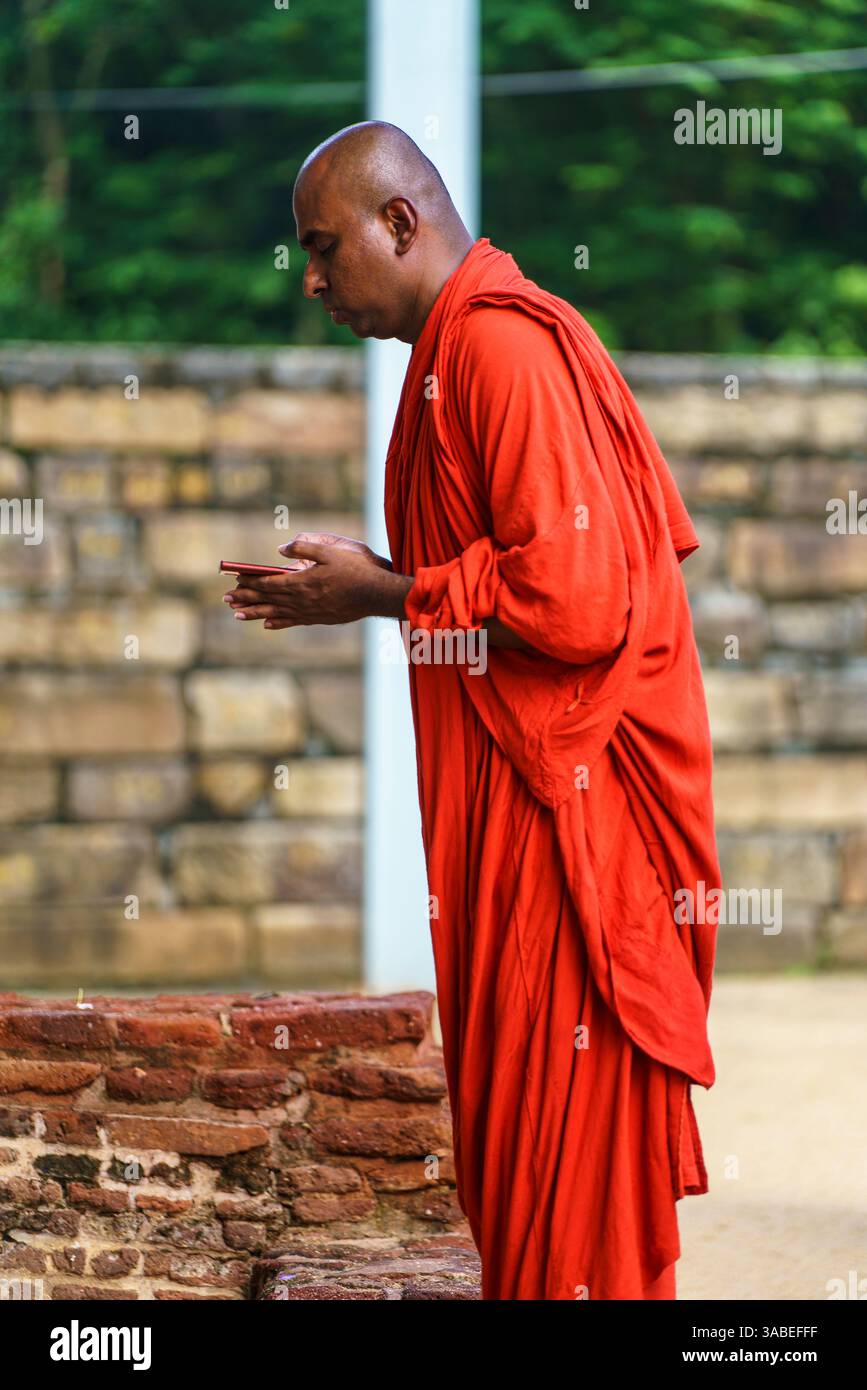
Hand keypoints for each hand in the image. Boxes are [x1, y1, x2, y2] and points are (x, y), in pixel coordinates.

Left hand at [223, 536, 395, 628]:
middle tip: (226, 599)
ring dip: (255, 613)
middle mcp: (302, 600)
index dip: (251, 580)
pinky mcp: (318, 618)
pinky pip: (292, 621)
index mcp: (302, 581)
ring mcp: (309, 611)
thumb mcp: (330, 551)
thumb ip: (303, 548)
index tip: (235, 579)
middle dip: (246, 597)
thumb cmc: (356, 570)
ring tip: (237, 615)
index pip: (269, 581)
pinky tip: (267, 624)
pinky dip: (277, 622)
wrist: (376, 594)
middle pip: (268, 598)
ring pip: (275, 612)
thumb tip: (280, 549)